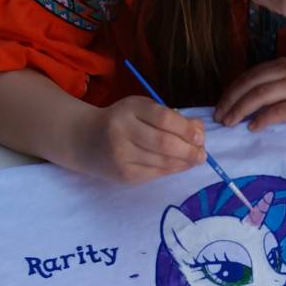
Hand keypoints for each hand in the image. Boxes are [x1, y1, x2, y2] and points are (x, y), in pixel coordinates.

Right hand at [77, 96, 205, 182]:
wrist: (83, 139)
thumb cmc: (120, 120)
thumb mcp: (141, 109)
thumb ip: (169, 116)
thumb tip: (199, 129)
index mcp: (129, 109)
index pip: (163, 119)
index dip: (186, 129)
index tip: (200, 136)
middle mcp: (122, 132)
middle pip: (164, 144)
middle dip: (189, 150)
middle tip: (203, 154)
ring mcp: (121, 156)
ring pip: (161, 162)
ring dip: (184, 162)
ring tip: (195, 159)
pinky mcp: (124, 175)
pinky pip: (154, 174)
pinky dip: (171, 170)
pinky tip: (180, 166)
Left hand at [214, 58, 285, 130]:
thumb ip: (277, 86)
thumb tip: (250, 102)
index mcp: (284, 65)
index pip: (250, 75)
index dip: (232, 90)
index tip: (220, 105)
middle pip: (250, 84)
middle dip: (230, 101)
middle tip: (218, 117)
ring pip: (260, 96)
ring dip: (240, 110)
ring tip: (229, 123)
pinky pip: (278, 111)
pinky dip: (262, 119)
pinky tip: (252, 127)